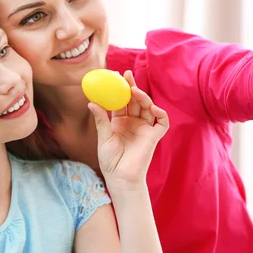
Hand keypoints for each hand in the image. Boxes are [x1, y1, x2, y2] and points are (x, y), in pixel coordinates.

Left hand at [88, 70, 168, 187]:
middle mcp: (133, 122)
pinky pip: (161, 123)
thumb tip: (91, 102)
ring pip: (147, 107)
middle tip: (126, 75)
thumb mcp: (103, 138)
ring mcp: (144, 128)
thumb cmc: (110, 161)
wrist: (120, 178)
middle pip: (134, 100)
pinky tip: (153, 108)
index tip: (114, 76)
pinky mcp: (153, 136)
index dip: (119, 89)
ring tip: (134, 91)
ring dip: (143, 97)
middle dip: (131, 87)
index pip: (120, 101)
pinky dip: (160, 114)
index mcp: (119, 122)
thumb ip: (101, 120)